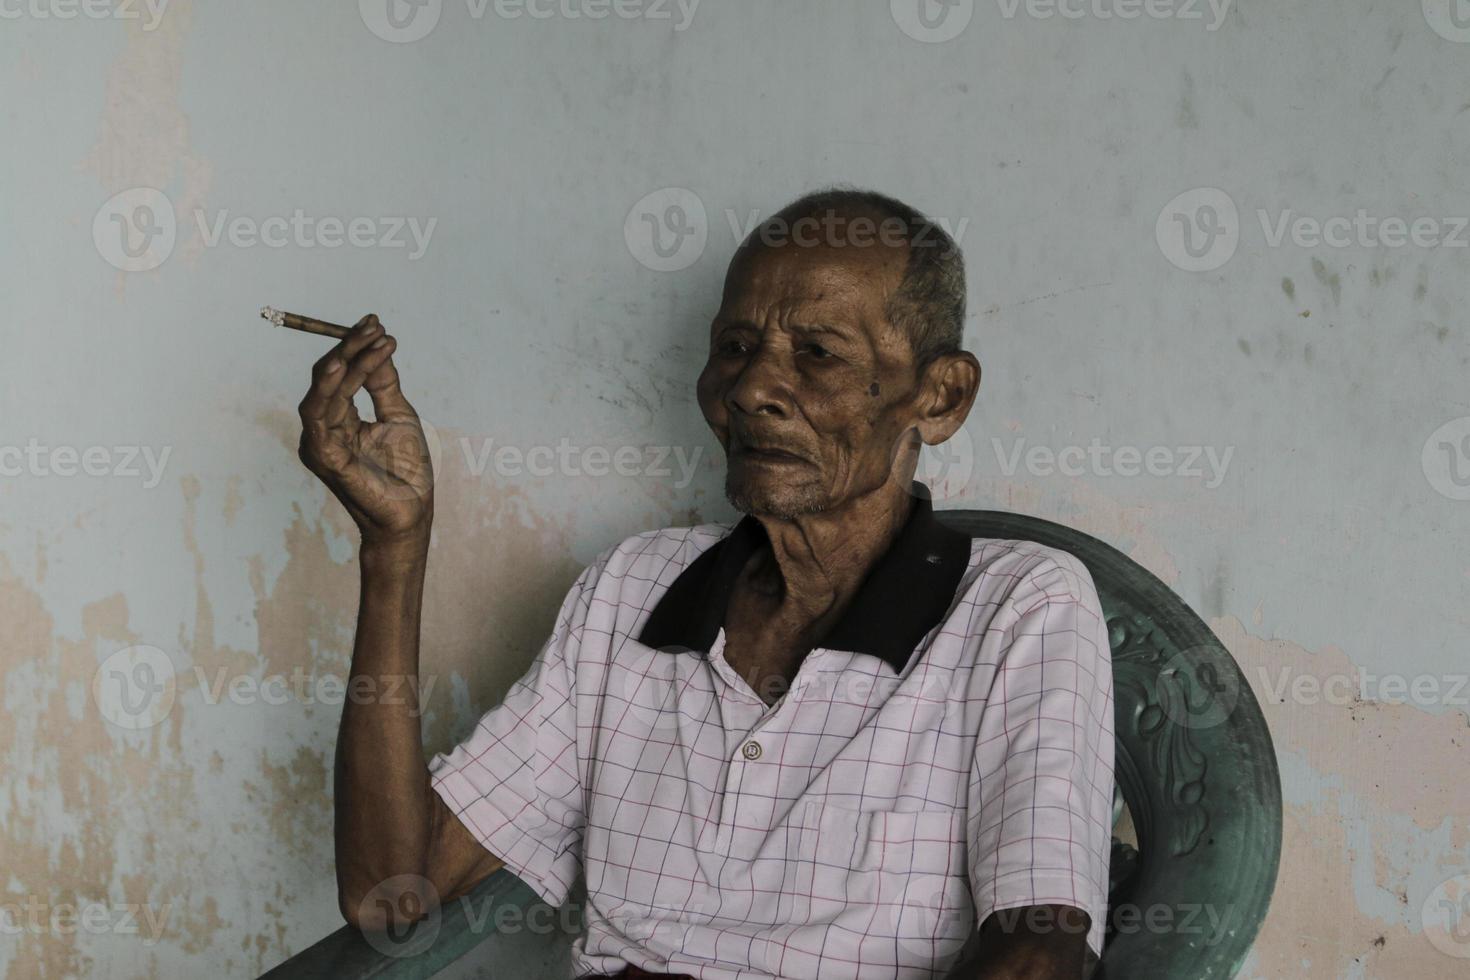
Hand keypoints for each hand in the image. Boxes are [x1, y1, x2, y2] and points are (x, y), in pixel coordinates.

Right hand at [297, 314, 432, 544]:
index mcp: (337, 421)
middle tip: (375, 326)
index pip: (339, 375)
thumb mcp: (398, 416)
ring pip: (322, 392)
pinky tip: (344, 367)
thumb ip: (384, 384)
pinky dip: (334, 388)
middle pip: (326, 378)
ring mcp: (320, 444)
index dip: (354, 347)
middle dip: (350, 348)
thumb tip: (380, 346)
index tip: (375, 323)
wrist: (412, 514)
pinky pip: (322, 416)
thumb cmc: (404, 471)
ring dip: (344, 361)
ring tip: (364, 338)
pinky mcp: (326, 458)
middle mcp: (322, 430)